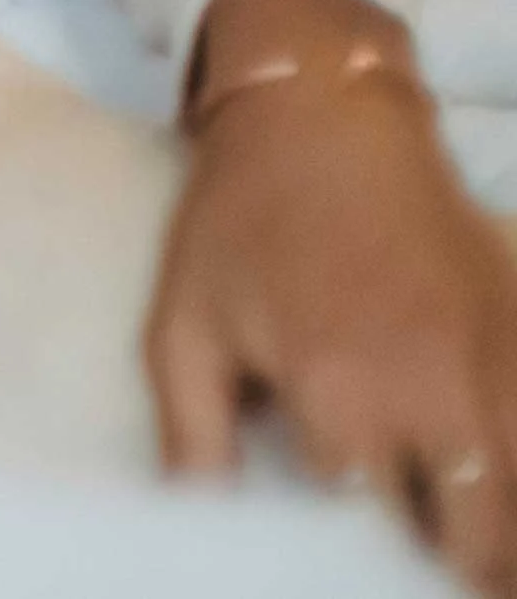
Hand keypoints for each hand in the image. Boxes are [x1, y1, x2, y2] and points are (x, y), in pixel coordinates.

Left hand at [150, 0, 516, 591]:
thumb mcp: (183, 324)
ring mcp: (492, 370)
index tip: (346, 564)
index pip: (369, 535)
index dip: (357, 563)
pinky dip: (509, 474)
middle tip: (409, 566)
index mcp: (341, 399)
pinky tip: (483, 492)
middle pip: (472, 539)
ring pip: (513, 498)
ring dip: (490, 532)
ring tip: (456, 548)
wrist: (322, 113)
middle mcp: (433, 397)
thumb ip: (192, 436)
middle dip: (445, 564)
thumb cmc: (238, 219)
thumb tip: (202, 521)